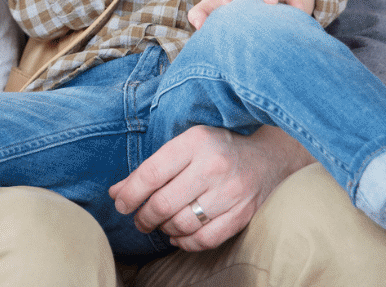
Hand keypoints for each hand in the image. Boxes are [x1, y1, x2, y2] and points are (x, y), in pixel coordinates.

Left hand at [107, 125, 311, 250]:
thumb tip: (116, 192)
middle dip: (143, 217)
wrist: (269, 157)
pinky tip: (178, 235)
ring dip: (164, 229)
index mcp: (195, 142)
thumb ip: (151, 168)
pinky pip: (205, 239)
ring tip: (160, 224)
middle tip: (139, 220)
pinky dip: (185, 242)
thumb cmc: (217, 149)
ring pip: (182, 223)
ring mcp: (231, 192)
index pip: (151, 174)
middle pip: (163, 203)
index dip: (129, 194)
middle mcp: (213, 166)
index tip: (121, 204)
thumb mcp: (184, 146)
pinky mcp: (243, 214)